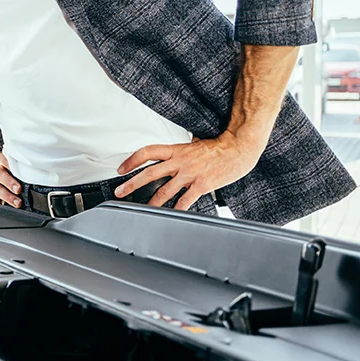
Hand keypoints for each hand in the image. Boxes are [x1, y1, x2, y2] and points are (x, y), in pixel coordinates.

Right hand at [0, 153, 22, 207]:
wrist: (1, 190)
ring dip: (7, 196)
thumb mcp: (20, 175)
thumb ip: (26, 174)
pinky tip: (3, 207)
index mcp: (5, 166)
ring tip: (18, 202)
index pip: (2, 159)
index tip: (13, 167)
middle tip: (18, 189)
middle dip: (9, 182)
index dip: (6, 161)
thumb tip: (43, 179)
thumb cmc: (16, 181)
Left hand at [114, 134, 263, 209]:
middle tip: (120, 192)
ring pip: (164, 190)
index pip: (147, 152)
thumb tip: (168, 156)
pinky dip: (176, 209)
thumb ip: (179, 152)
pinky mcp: (202, 185)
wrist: (239, 148)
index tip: (121, 169)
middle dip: (132, 183)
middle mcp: (180, 161)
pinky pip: (185, 200)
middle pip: (150, 173)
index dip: (132, 160)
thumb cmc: (218, 148)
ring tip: (141, 209)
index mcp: (176, 150)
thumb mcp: (193, 144)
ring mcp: (190, 174)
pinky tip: (169, 216)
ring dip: (150, 201)